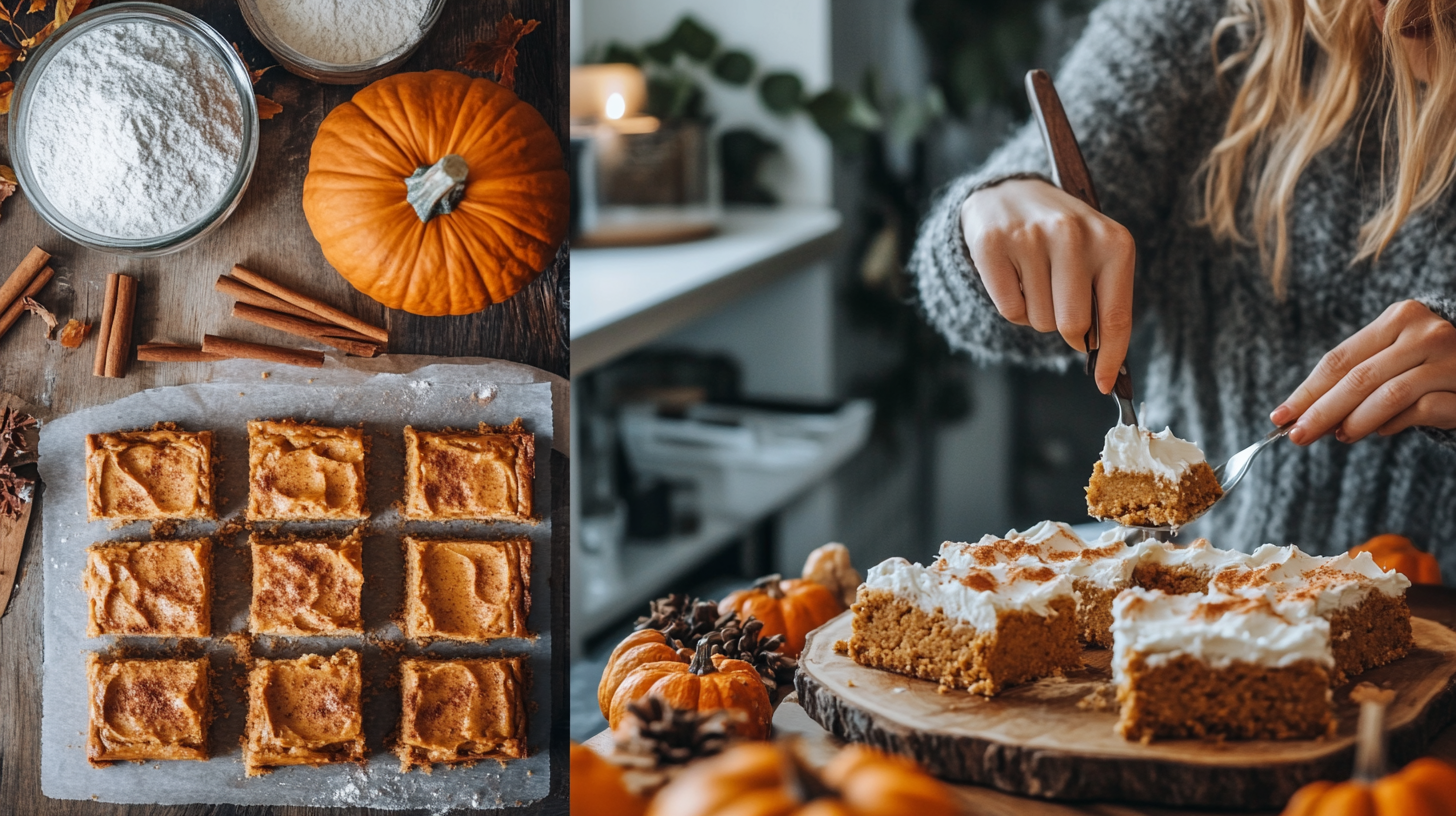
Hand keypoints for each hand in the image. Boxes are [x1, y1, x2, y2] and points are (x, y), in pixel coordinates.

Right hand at [960, 178, 1135, 392]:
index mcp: (1112, 240)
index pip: (1115, 317)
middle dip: (1066, 328)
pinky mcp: (992, 244)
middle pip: (1072, 326)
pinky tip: (1014, 275)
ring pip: (1039, 320)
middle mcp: (1073, 234)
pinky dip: (1012, 306)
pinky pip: (1009, 310)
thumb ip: (1105, 301)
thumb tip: (1104, 362)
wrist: (1010, 192)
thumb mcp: (1097, 255)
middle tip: (1059, 303)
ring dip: (1037, 312)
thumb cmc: (1061, 236)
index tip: (1103, 383)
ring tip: (1035, 277)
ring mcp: (1030, 236)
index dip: (1110, 357)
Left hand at [1272, 300, 1455, 443]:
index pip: (1339, 359)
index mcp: (1399, 318)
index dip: (1306, 391)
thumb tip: (1302, 415)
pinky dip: (1392, 424)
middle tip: (1297, 436)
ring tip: (1339, 436)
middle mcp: (1425, 333)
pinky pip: (1419, 411)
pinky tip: (1381, 431)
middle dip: (1322, 411)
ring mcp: (1450, 359)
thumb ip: (1353, 379)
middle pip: (1358, 378)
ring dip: (1356, 421)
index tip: (1280, 417)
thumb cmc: (1426, 363)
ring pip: (1388, 395)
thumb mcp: (1390, 357)